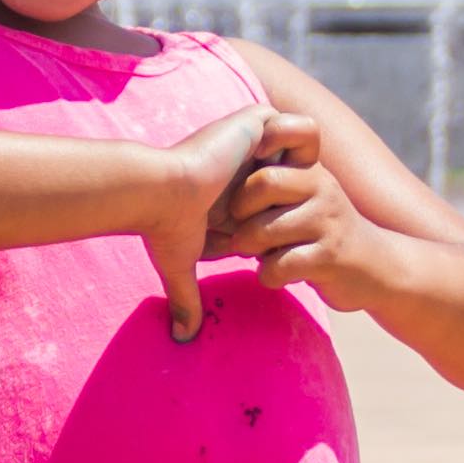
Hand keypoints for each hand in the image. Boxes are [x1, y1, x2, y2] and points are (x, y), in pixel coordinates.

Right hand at [140, 104, 280, 343]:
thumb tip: (182, 340)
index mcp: (235, 192)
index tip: (287, 232)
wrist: (159, 190)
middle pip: (295, 169)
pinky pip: (294, 123)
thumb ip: (186, 298)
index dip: (290, 214)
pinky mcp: (254, 122)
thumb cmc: (165, 226)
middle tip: (302, 202)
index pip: (279, 200)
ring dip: (300, 161)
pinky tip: (276, 158)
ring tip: (288, 179)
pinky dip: (294, 139)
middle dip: (304, 184)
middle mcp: (245, 164)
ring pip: (299, 142)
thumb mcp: (180, 264)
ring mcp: (250, 141)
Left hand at [209, 116, 380, 301]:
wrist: (374, 267)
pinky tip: (275, 273)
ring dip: (248, 247)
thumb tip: (224, 166)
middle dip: (240, 210)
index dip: (264, 140)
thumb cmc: (321, 229)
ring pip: (265, 230)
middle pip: (265, 181)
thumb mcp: (307, 193)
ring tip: (255, 252)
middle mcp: (322, 187)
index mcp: (311, 169)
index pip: (293, 131)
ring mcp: (328, 222)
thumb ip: (276, 178)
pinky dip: (267, 274)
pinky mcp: (329, 258)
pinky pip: (278, 266)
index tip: (251, 163)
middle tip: (240, 226)